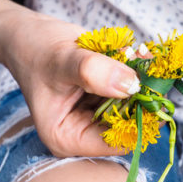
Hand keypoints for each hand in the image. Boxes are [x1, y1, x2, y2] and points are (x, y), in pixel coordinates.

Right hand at [1, 11, 143, 156]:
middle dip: (142, 100)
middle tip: (152, 74)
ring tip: (141, 60)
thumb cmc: (37, 52)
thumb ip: (93, 73)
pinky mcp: (106, 101)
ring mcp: (98, 117)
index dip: (138, 120)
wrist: (31, 39)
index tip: (151, 94)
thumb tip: (130, 85)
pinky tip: (138, 58)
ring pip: (134, 108)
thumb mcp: (62, 62)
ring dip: (143, 85)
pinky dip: (137, 75)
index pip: (115, 142)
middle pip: (129, 126)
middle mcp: (86, 132)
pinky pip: (131, 92)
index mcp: (68, 138)